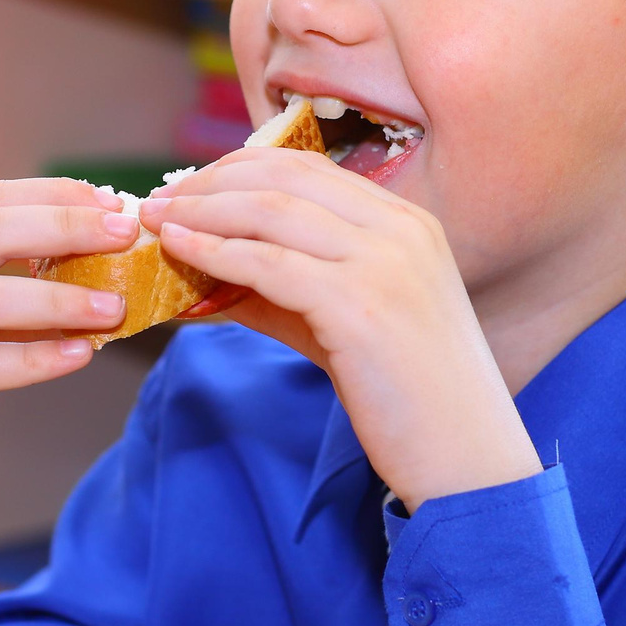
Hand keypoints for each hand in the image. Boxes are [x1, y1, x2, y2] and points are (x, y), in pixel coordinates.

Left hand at [141, 150, 539, 509]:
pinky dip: (215, 253)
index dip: (237, 169)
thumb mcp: (346, 324)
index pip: (307, 167)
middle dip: (210, 182)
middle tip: (160, 201)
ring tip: (157, 223)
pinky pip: (269, 264)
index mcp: (407, 221)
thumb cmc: (411, 397)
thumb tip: (202, 277)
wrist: (468, 458)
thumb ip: (283, 292)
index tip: (189, 188)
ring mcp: (384, 263)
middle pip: (284, 176)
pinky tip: (182, 255)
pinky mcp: (361, 306)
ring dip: (201, 212)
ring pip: (271, 210)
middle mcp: (400, 229)